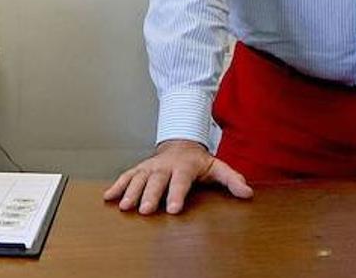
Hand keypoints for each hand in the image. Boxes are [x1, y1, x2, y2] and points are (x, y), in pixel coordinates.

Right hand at [103, 139, 253, 214]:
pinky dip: (117, 186)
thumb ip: (232, 179)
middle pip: (156, 181)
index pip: (180, 181)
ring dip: (131, 192)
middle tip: (145, 210)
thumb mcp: (218, 166)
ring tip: (125, 207)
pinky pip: (127, 176)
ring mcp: (150, 166)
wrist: (180, 144)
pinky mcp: (140, 168)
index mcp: (184, 166)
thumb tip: (247, 192)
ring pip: (139, 178)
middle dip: (150, 195)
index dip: (176, 194)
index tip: (173, 209)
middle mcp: (165, 166)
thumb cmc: (199, 161)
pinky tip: (108, 198)